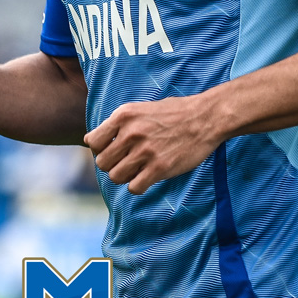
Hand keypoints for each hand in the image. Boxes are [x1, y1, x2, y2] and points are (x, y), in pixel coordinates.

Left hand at [84, 93, 220, 194]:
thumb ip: (118, 124)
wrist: (205, 118)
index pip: (92, 142)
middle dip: (112, 165)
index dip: (100, 148)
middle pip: (102, 163)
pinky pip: (134, 188)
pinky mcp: (160, 168)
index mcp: (123, 115)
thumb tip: (93, 142)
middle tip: (126, 161)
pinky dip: (138, 185)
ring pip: (116, 177)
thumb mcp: (139, 109)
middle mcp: (131, 133)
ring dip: (125, 176)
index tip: (113, 149)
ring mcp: (145, 151)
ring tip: (137, 169)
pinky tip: (147, 176)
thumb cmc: (173, 113)